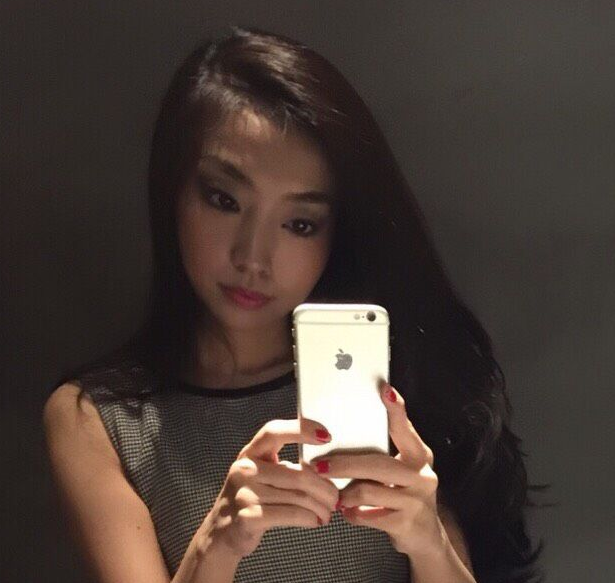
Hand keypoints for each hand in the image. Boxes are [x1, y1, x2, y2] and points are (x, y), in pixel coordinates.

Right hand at [199, 418, 339, 559]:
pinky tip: (316, 521)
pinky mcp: (248, 517)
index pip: (273, 432)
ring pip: (298, 496)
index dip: (300, 429)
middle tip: (336, 498)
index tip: (327, 436)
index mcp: (250, 453)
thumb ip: (286, 468)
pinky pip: (291, 514)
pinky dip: (310, 518)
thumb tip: (326, 471)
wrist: (222, 533)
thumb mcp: (262, 475)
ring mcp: (244, 493)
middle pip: (298, 474)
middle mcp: (244, 469)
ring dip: (320, 506)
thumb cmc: (252, 500)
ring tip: (329, 512)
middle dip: (324, 488)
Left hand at [310, 381, 444, 557]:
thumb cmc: (404, 495)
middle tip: (319, 465)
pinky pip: (367, 515)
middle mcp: (422, 475)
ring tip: (336, 495)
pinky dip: (352, 514)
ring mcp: (416, 501)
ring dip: (345, 494)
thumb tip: (342, 437)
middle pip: (377, 463)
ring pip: (368, 490)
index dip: (396, 409)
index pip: (405, 428)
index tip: (384, 390)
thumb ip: (382, 454)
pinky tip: (347, 512)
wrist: (424, 537)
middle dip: (344, 464)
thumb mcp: (402, 470)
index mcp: (419, 455)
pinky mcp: (405, 523)